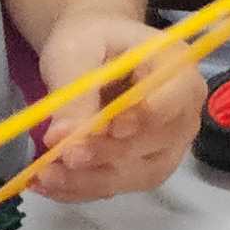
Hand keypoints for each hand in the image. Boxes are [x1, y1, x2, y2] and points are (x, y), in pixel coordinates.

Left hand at [25, 3, 203, 202]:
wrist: (91, 52)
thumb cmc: (89, 40)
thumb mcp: (75, 53)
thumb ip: (75, 92)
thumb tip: (62, 136)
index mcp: (177, 67)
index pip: (175, 99)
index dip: (145, 118)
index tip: (110, 127)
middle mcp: (183, 113)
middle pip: (155, 143)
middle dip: (107, 154)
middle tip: (63, 155)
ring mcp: (167, 145)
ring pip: (137, 174)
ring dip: (91, 180)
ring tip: (45, 176)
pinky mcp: (142, 167)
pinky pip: (116, 186)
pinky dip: (80, 189)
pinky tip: (47, 184)